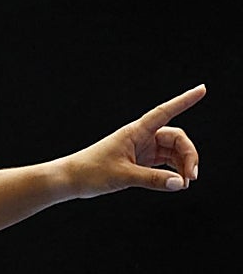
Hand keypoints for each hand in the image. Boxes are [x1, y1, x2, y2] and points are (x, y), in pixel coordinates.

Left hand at [68, 84, 204, 198]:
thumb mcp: (123, 176)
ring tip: (184, 184)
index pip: (165, 112)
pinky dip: (172, 171)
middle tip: (191, 177)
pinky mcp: (138, 161)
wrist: (70, 179)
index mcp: (136, 132)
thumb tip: (179, 183)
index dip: (184, 101)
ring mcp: (141, 149)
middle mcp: (141, 137)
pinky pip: (163, 162)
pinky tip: (176, 183)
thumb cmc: (91, 172)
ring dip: (182, 165)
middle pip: (176, 139)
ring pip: (172, 152)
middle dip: (188, 155)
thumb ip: (153, 180)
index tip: (202, 89)